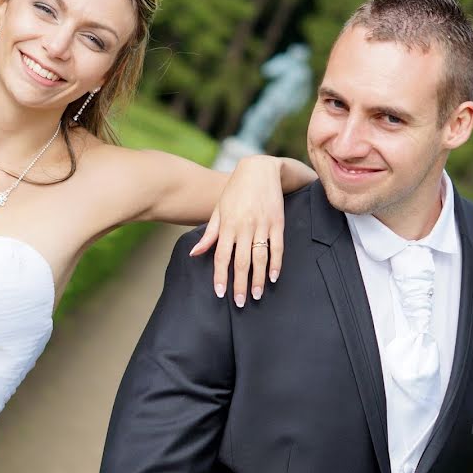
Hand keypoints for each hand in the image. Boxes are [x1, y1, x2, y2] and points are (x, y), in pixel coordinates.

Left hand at [189, 155, 284, 306]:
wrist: (261, 169)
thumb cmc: (235, 191)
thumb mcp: (219, 209)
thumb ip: (209, 234)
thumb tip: (195, 254)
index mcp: (227, 224)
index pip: (221, 256)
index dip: (220, 276)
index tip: (220, 293)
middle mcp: (244, 226)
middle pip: (241, 261)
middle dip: (240, 284)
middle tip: (240, 303)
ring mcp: (262, 225)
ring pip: (260, 257)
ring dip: (258, 278)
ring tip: (256, 295)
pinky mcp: (277, 222)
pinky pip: (278, 247)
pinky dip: (276, 263)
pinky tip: (273, 277)